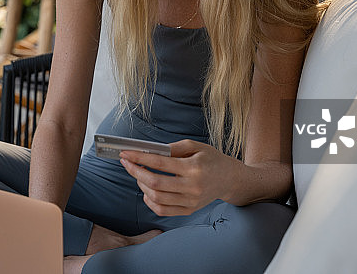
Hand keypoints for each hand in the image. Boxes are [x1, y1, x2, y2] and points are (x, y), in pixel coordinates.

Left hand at [119, 139, 239, 215]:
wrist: (230, 179)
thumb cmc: (211, 159)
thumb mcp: (196, 146)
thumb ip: (173, 148)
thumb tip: (150, 151)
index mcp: (194, 168)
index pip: (160, 163)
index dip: (139, 158)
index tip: (126, 153)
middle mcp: (192, 187)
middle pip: (155, 183)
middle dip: (135, 172)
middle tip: (126, 163)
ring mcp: (190, 201)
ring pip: (156, 198)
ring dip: (141, 185)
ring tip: (138, 174)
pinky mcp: (189, 210)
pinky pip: (163, 210)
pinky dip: (150, 201)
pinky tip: (147, 190)